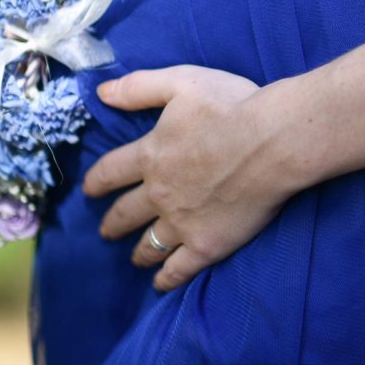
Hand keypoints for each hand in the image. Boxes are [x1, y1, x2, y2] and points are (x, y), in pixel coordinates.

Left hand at [82, 65, 298, 291]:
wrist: (273, 141)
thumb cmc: (233, 106)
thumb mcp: (183, 82)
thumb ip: (140, 86)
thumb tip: (101, 92)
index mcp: (151, 155)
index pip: (110, 172)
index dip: (96, 182)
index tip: (91, 190)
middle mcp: (158, 193)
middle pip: (125, 213)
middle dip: (112, 223)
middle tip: (107, 230)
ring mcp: (181, 223)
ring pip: (148, 245)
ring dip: (138, 252)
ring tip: (135, 257)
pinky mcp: (206, 244)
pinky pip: (178, 269)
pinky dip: (165, 278)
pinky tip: (161, 282)